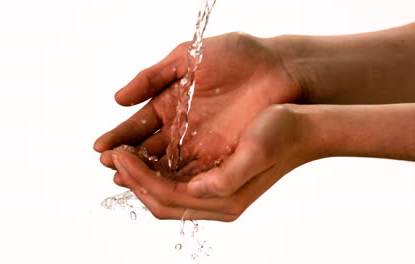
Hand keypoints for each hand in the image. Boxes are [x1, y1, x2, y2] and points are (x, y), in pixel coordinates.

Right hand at [94, 32, 301, 184]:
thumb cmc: (238, 55)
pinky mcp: (221, 156)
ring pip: (166, 166)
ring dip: (144, 174)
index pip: (138, 126)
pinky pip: (193, 174)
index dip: (119, 137)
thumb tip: (117, 99)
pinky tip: (156, 185)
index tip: (100, 148)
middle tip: (108, 164)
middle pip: (147, 150)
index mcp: (171, 103)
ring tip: (122, 177)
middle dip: (126, 159)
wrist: (280, 67)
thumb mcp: (189, 58)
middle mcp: (182, 128)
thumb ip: (153, 76)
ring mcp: (201, 144)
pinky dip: (174, 180)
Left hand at [110, 104, 319, 220]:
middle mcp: (215, 198)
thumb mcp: (256, 152)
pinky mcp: (212, 173)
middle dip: (132, 179)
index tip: (119, 156)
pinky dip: (154, 168)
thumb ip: (226, 178)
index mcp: (224, 199)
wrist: (303, 126)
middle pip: (160, 199)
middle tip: (111, 156)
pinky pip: (174, 177)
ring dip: (139, 175)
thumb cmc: (282, 134)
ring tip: (119, 155)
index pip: (167, 197)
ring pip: (164, 190)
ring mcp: (213, 188)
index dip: (138, 179)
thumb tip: (194, 190)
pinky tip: (143, 152)